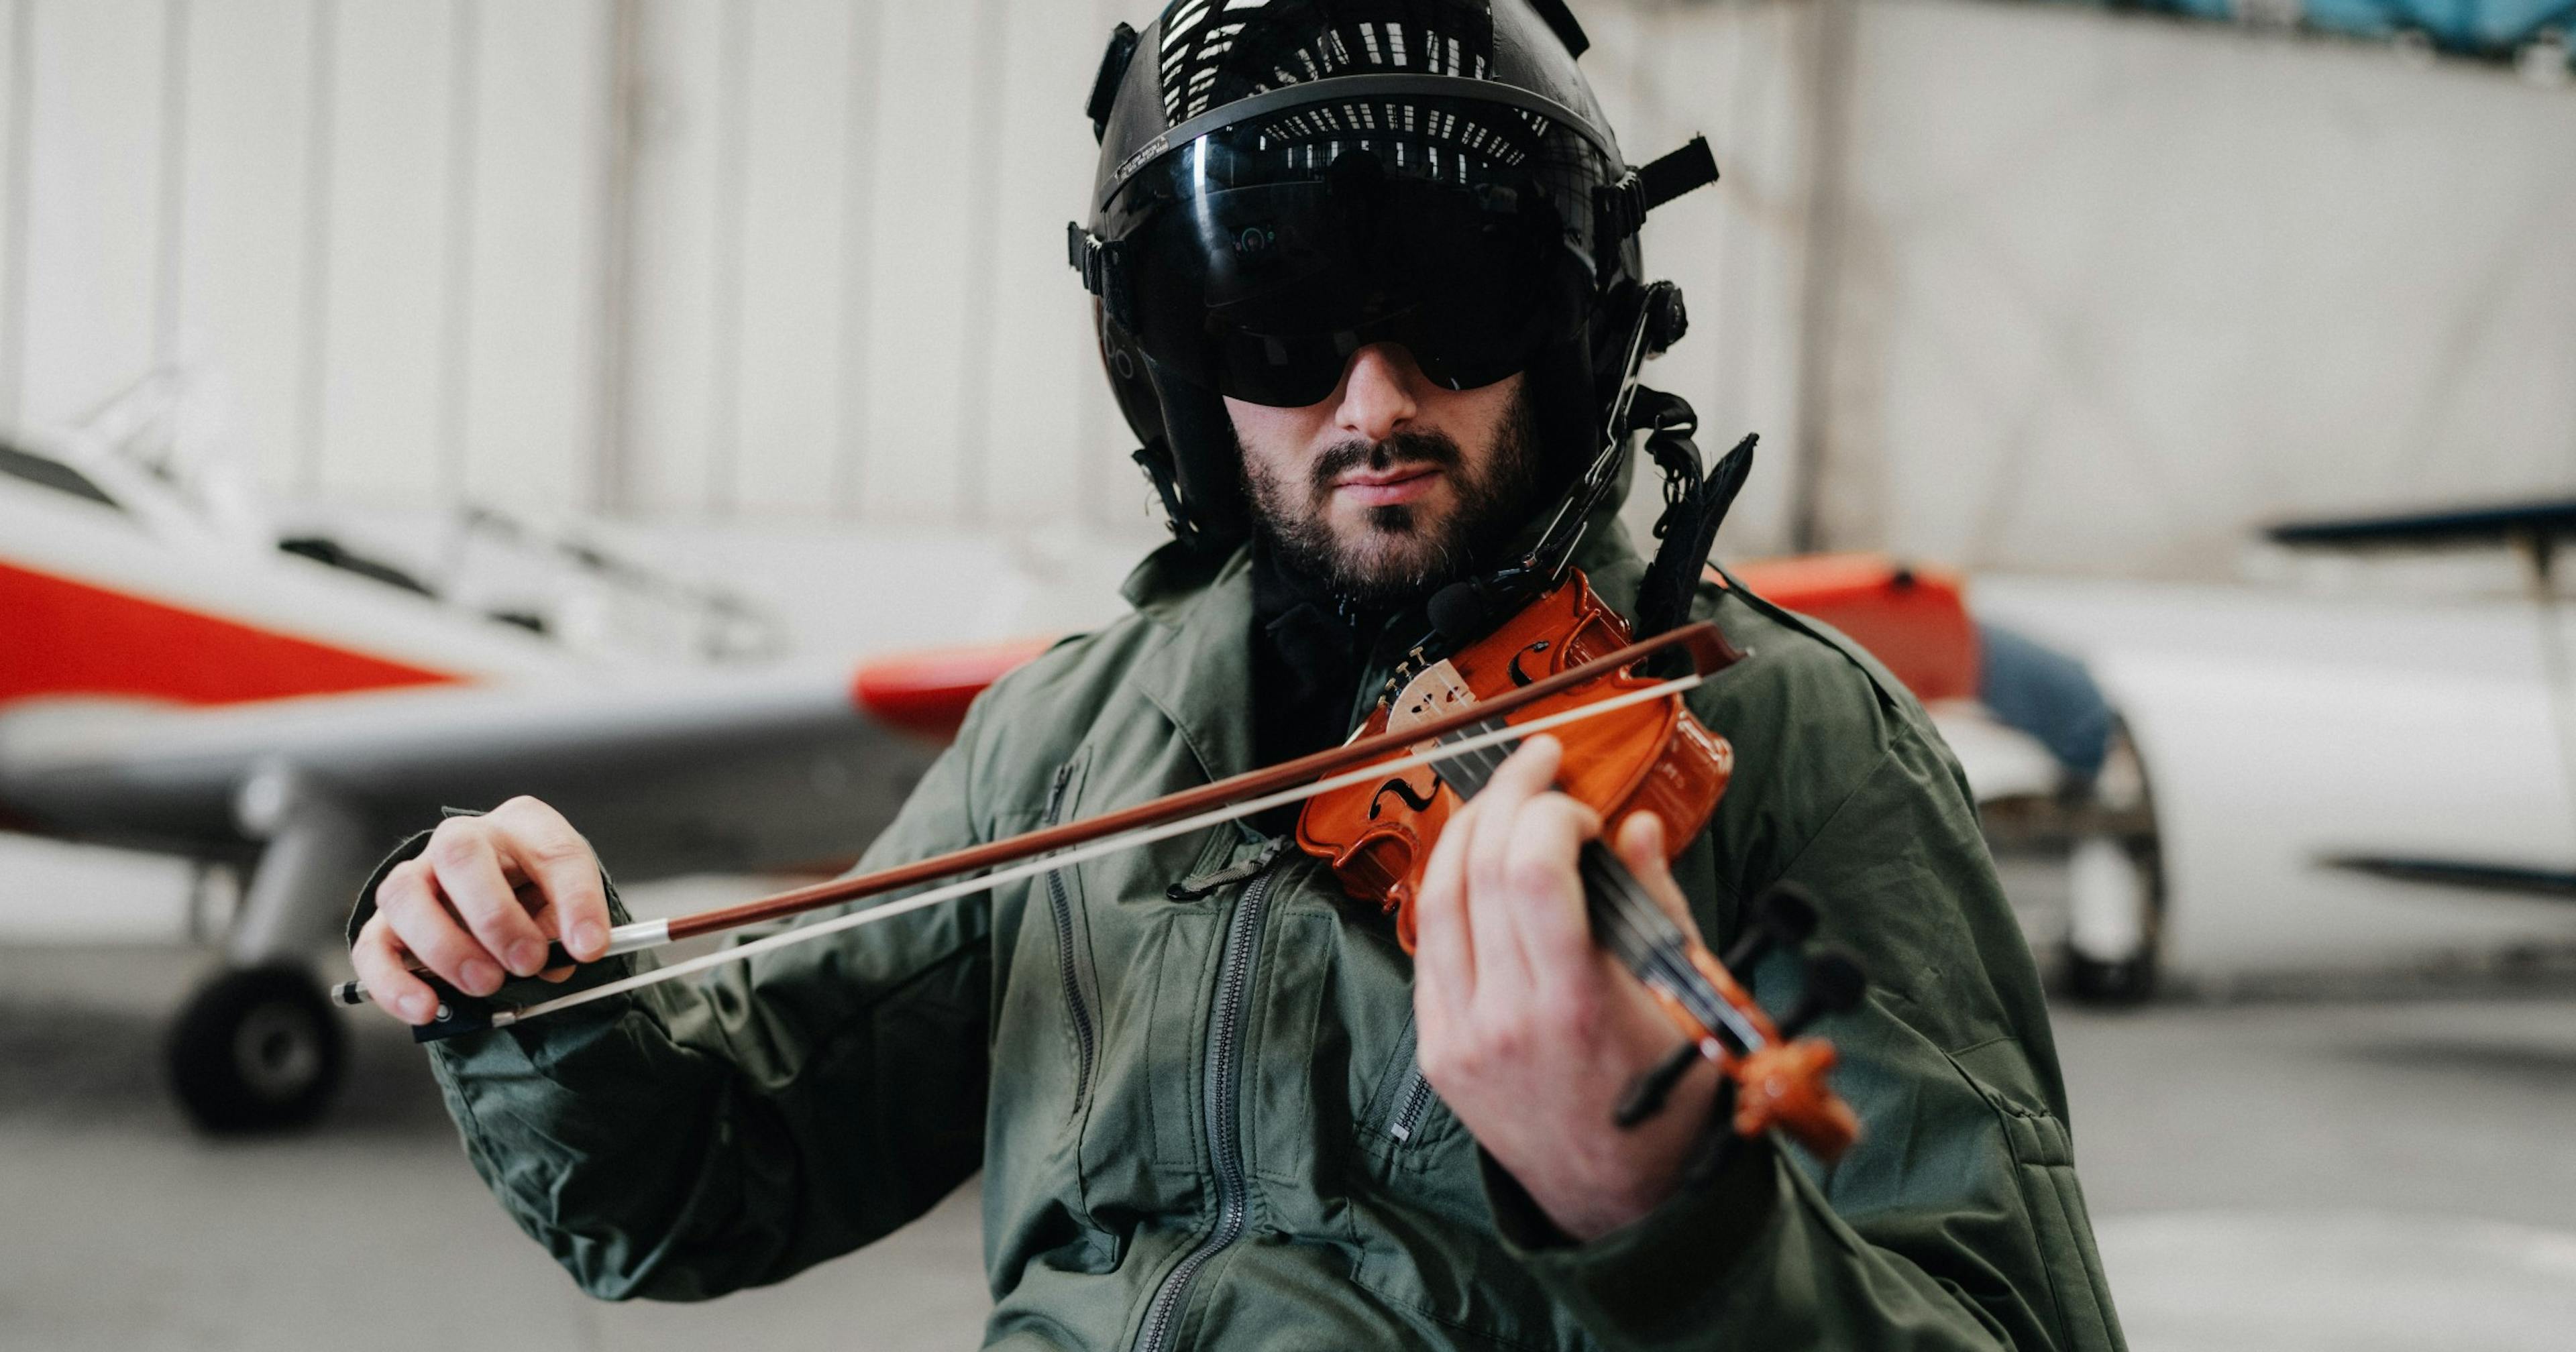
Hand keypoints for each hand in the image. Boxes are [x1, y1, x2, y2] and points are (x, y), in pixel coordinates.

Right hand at [349, 797, 612, 1025]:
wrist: (496, 898)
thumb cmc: (536, 895)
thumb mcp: (565, 903)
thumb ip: (565, 928)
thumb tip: (557, 961)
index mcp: (522, 826)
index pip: (552, 850)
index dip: (575, 900)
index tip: (590, 947)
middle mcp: (461, 841)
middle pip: (459, 854)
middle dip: (495, 915)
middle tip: (526, 962)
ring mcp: (416, 877)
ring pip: (405, 894)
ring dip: (445, 946)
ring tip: (484, 985)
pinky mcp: (385, 922)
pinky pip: (372, 948)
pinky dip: (395, 982)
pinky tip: (426, 1009)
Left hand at [1410, 736, 1721, 1241]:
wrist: (1615, 1200)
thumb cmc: (1664, 1103)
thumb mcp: (1686, 1006)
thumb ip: (1655, 909)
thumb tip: (1634, 828)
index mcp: (1575, 1008)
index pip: (1531, 874)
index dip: (1548, 813)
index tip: (1579, 802)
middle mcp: (1506, 1020)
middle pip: (1479, 870)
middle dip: (1507, 796)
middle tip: (1537, 763)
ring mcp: (1461, 1036)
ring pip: (1436, 900)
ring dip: (1466, 831)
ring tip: (1501, 797)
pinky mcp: (1437, 1049)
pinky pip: (1428, 948)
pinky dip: (1450, 890)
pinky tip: (1478, 863)